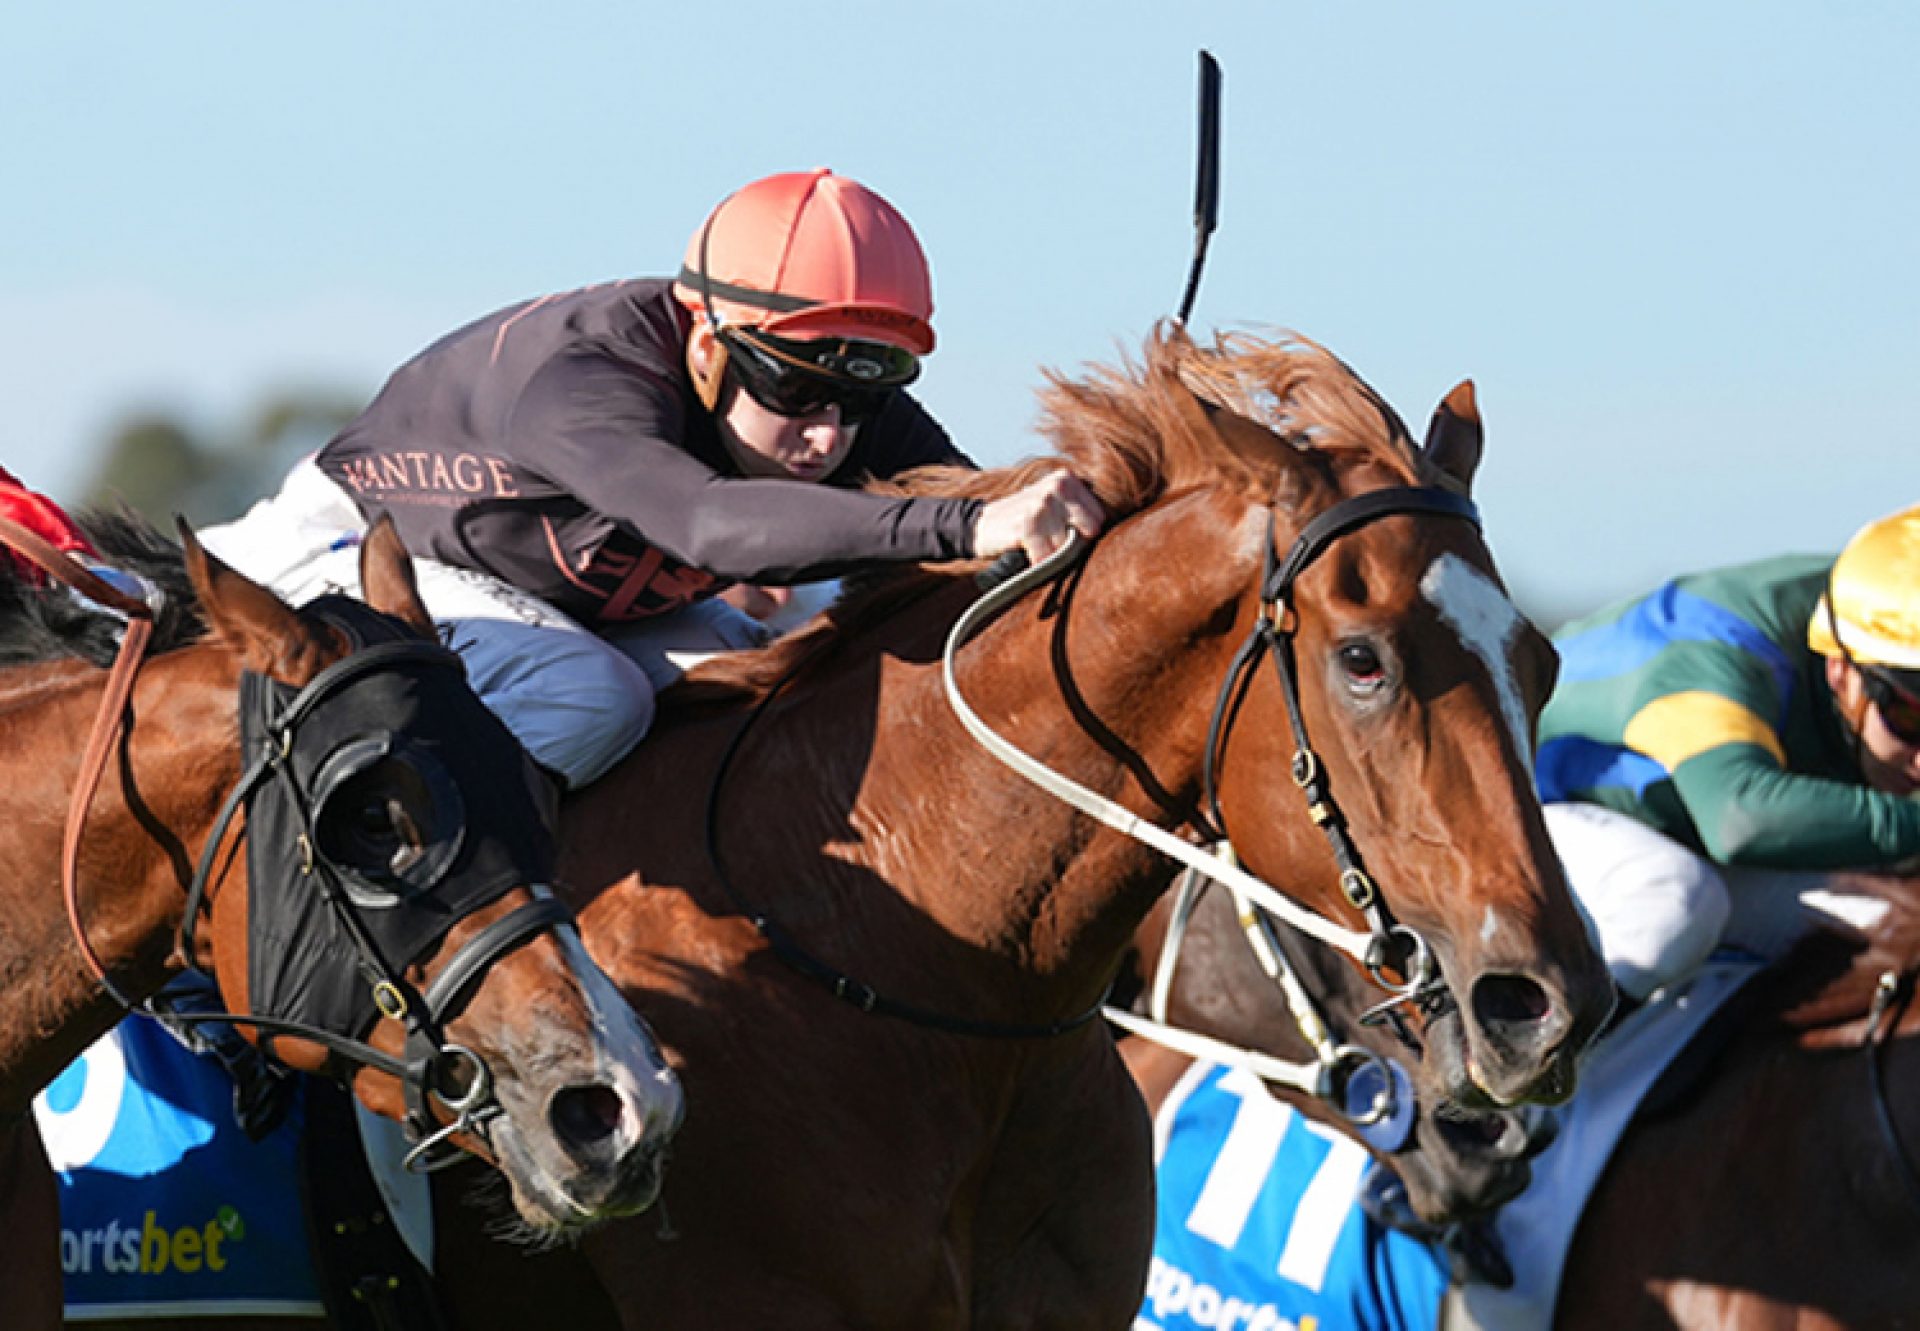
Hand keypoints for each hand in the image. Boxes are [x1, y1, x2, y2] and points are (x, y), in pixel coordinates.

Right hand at [972, 471, 1105, 564]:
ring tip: (1035, 544)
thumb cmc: (1024, 521)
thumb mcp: (1052, 503)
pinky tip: (1026, 551)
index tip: (1065, 535)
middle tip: (1050, 542)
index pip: (1099, 517)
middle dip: (1072, 545)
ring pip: (1067, 548)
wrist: (979, 525)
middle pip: (1088, 533)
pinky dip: (1036, 563)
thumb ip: (1079, 510)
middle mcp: (1058, 486)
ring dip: (1051, 555)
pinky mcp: (1027, 525)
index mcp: (1067, 478)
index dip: (1085, 534)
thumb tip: (1108, 532)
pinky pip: (1046, 558)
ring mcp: (1042, 504)